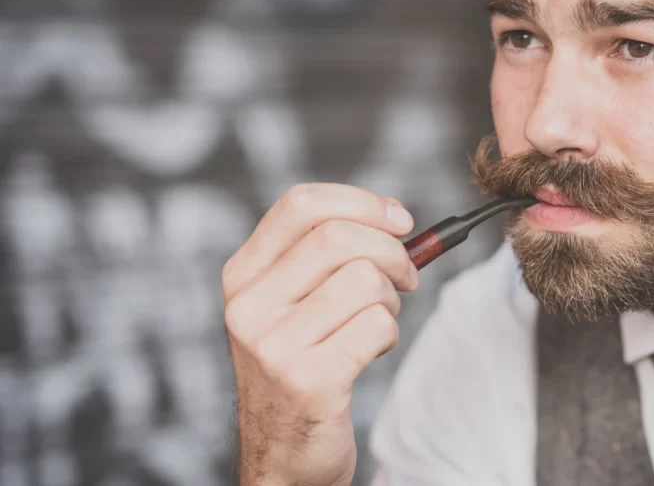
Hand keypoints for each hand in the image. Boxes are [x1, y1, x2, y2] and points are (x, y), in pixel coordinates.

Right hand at [222, 184, 417, 485]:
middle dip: (392, 251)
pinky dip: (388, 334)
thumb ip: (327, 258)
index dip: (362, 202)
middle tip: (407, 275)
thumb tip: (396, 220)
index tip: (400, 220)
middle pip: (339, 237)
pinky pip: (376, 326)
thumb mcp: (292, 305)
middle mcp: (248, 306)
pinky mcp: (307, 381)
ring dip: (390, 300)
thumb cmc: (301, 366)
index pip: (301, 205)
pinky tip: (370, 351)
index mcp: (243, 276)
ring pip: (365, 280)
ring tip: (375, 321)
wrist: (283, 454)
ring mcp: (273, 345)